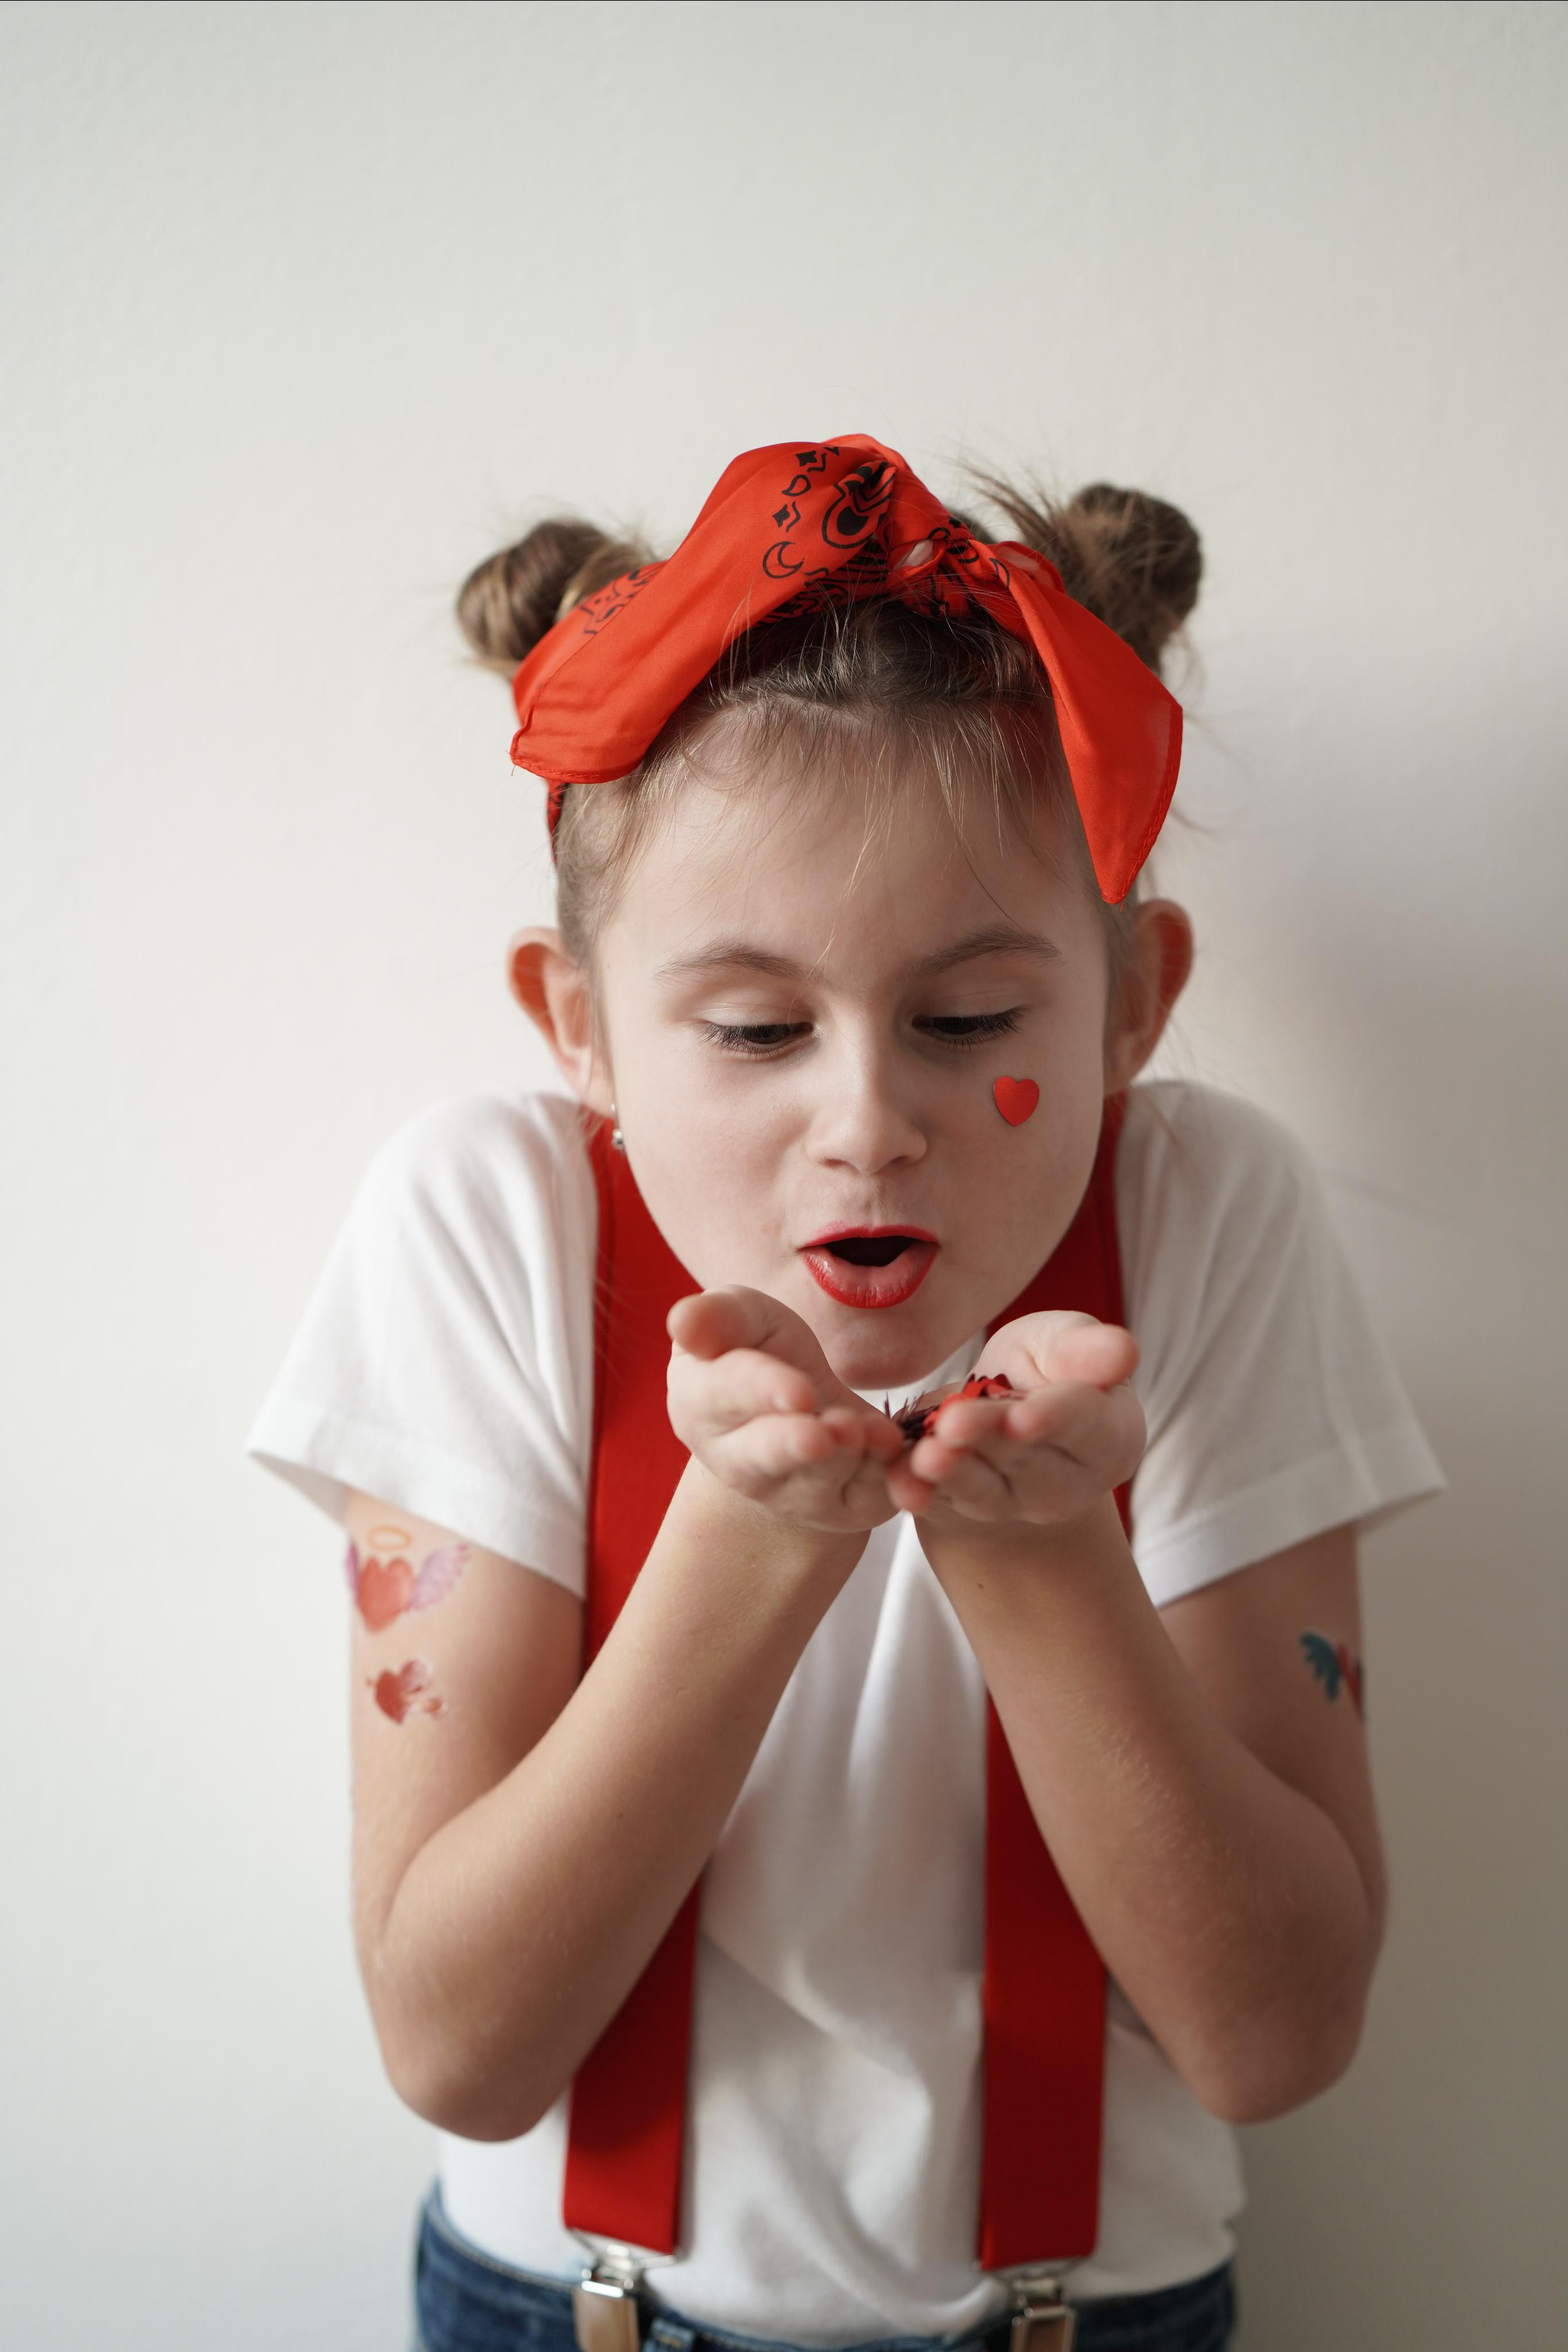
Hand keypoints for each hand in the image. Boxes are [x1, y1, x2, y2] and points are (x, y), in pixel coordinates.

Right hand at [667, 1288, 905, 1533]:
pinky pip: (868, 1498)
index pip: (727, 1395)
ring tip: (867, 1431)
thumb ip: (717, 1317)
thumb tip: (683, 1321)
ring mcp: (789, 1491)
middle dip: (793, 1447)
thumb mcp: (740, 1316)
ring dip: (845, 1458)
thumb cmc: (757, 1348)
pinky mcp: (842, 1506)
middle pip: (764, 1458)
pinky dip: (889, 1478)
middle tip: (821, 1435)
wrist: (799, 1398)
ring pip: (817, 1483)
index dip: (763, 1391)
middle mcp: (738, 1460)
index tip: (798, 1390)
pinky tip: (899, 1451)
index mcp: (701, 1404)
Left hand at [884, 1311, 1143, 1531]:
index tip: (1024, 1417)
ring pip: (984, 1488)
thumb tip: (1124, 1350)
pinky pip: (941, 1503)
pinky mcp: (965, 1509)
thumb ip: (1087, 1348)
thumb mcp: (1063, 1340)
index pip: (1083, 1425)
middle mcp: (1068, 1482)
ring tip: (927, 1456)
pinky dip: (918, 1494)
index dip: (1053, 1419)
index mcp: (1109, 1435)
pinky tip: (900, 1486)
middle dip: (989, 1441)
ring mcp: (1015, 1503)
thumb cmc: (1044, 1365)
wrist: (998, 1409)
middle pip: (1027, 1459)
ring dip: (953, 1474)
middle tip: (956, 1423)